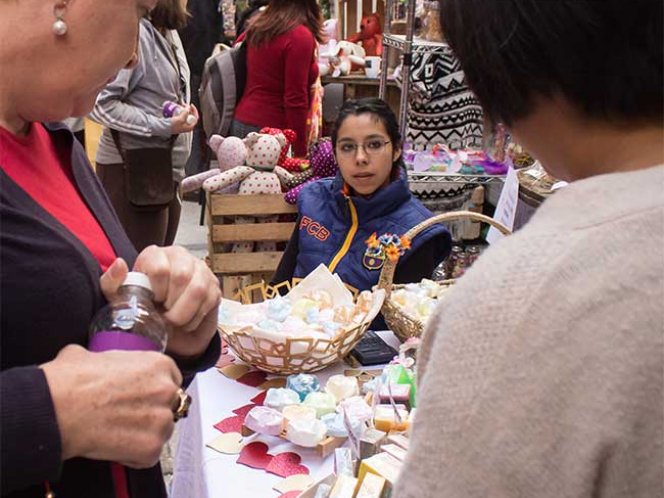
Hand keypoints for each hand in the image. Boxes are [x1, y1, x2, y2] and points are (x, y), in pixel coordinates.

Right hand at [41, 345, 181, 467]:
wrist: (57, 409)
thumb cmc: (71, 382)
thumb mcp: (91, 355)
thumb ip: (108, 359)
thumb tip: (93, 360)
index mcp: (158, 364)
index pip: (170, 378)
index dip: (153, 390)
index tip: (142, 396)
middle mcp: (166, 390)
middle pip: (169, 404)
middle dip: (151, 411)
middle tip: (128, 415)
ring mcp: (161, 420)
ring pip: (162, 430)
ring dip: (144, 433)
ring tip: (118, 430)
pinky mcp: (151, 447)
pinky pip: (149, 455)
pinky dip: (134, 455)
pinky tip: (115, 445)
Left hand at [101, 247, 220, 358]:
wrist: (166, 328)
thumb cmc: (143, 308)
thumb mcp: (120, 299)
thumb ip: (112, 283)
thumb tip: (120, 264)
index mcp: (156, 254)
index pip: (159, 267)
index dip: (156, 290)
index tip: (152, 301)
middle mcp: (180, 256)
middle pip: (181, 276)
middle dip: (171, 303)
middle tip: (163, 314)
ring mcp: (200, 269)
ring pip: (197, 289)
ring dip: (183, 313)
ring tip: (174, 320)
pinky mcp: (214, 286)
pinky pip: (209, 301)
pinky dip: (194, 318)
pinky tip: (185, 321)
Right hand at [170, 104, 198, 133]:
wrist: (164, 128)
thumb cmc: (172, 126)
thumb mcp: (180, 119)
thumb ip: (185, 113)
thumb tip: (188, 107)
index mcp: (190, 127)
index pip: (195, 118)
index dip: (194, 111)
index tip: (191, 105)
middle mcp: (187, 126)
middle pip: (191, 116)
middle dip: (189, 109)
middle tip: (185, 105)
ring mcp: (183, 124)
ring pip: (187, 115)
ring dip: (185, 110)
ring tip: (182, 106)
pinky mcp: (179, 122)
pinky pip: (182, 116)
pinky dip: (181, 112)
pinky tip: (179, 109)